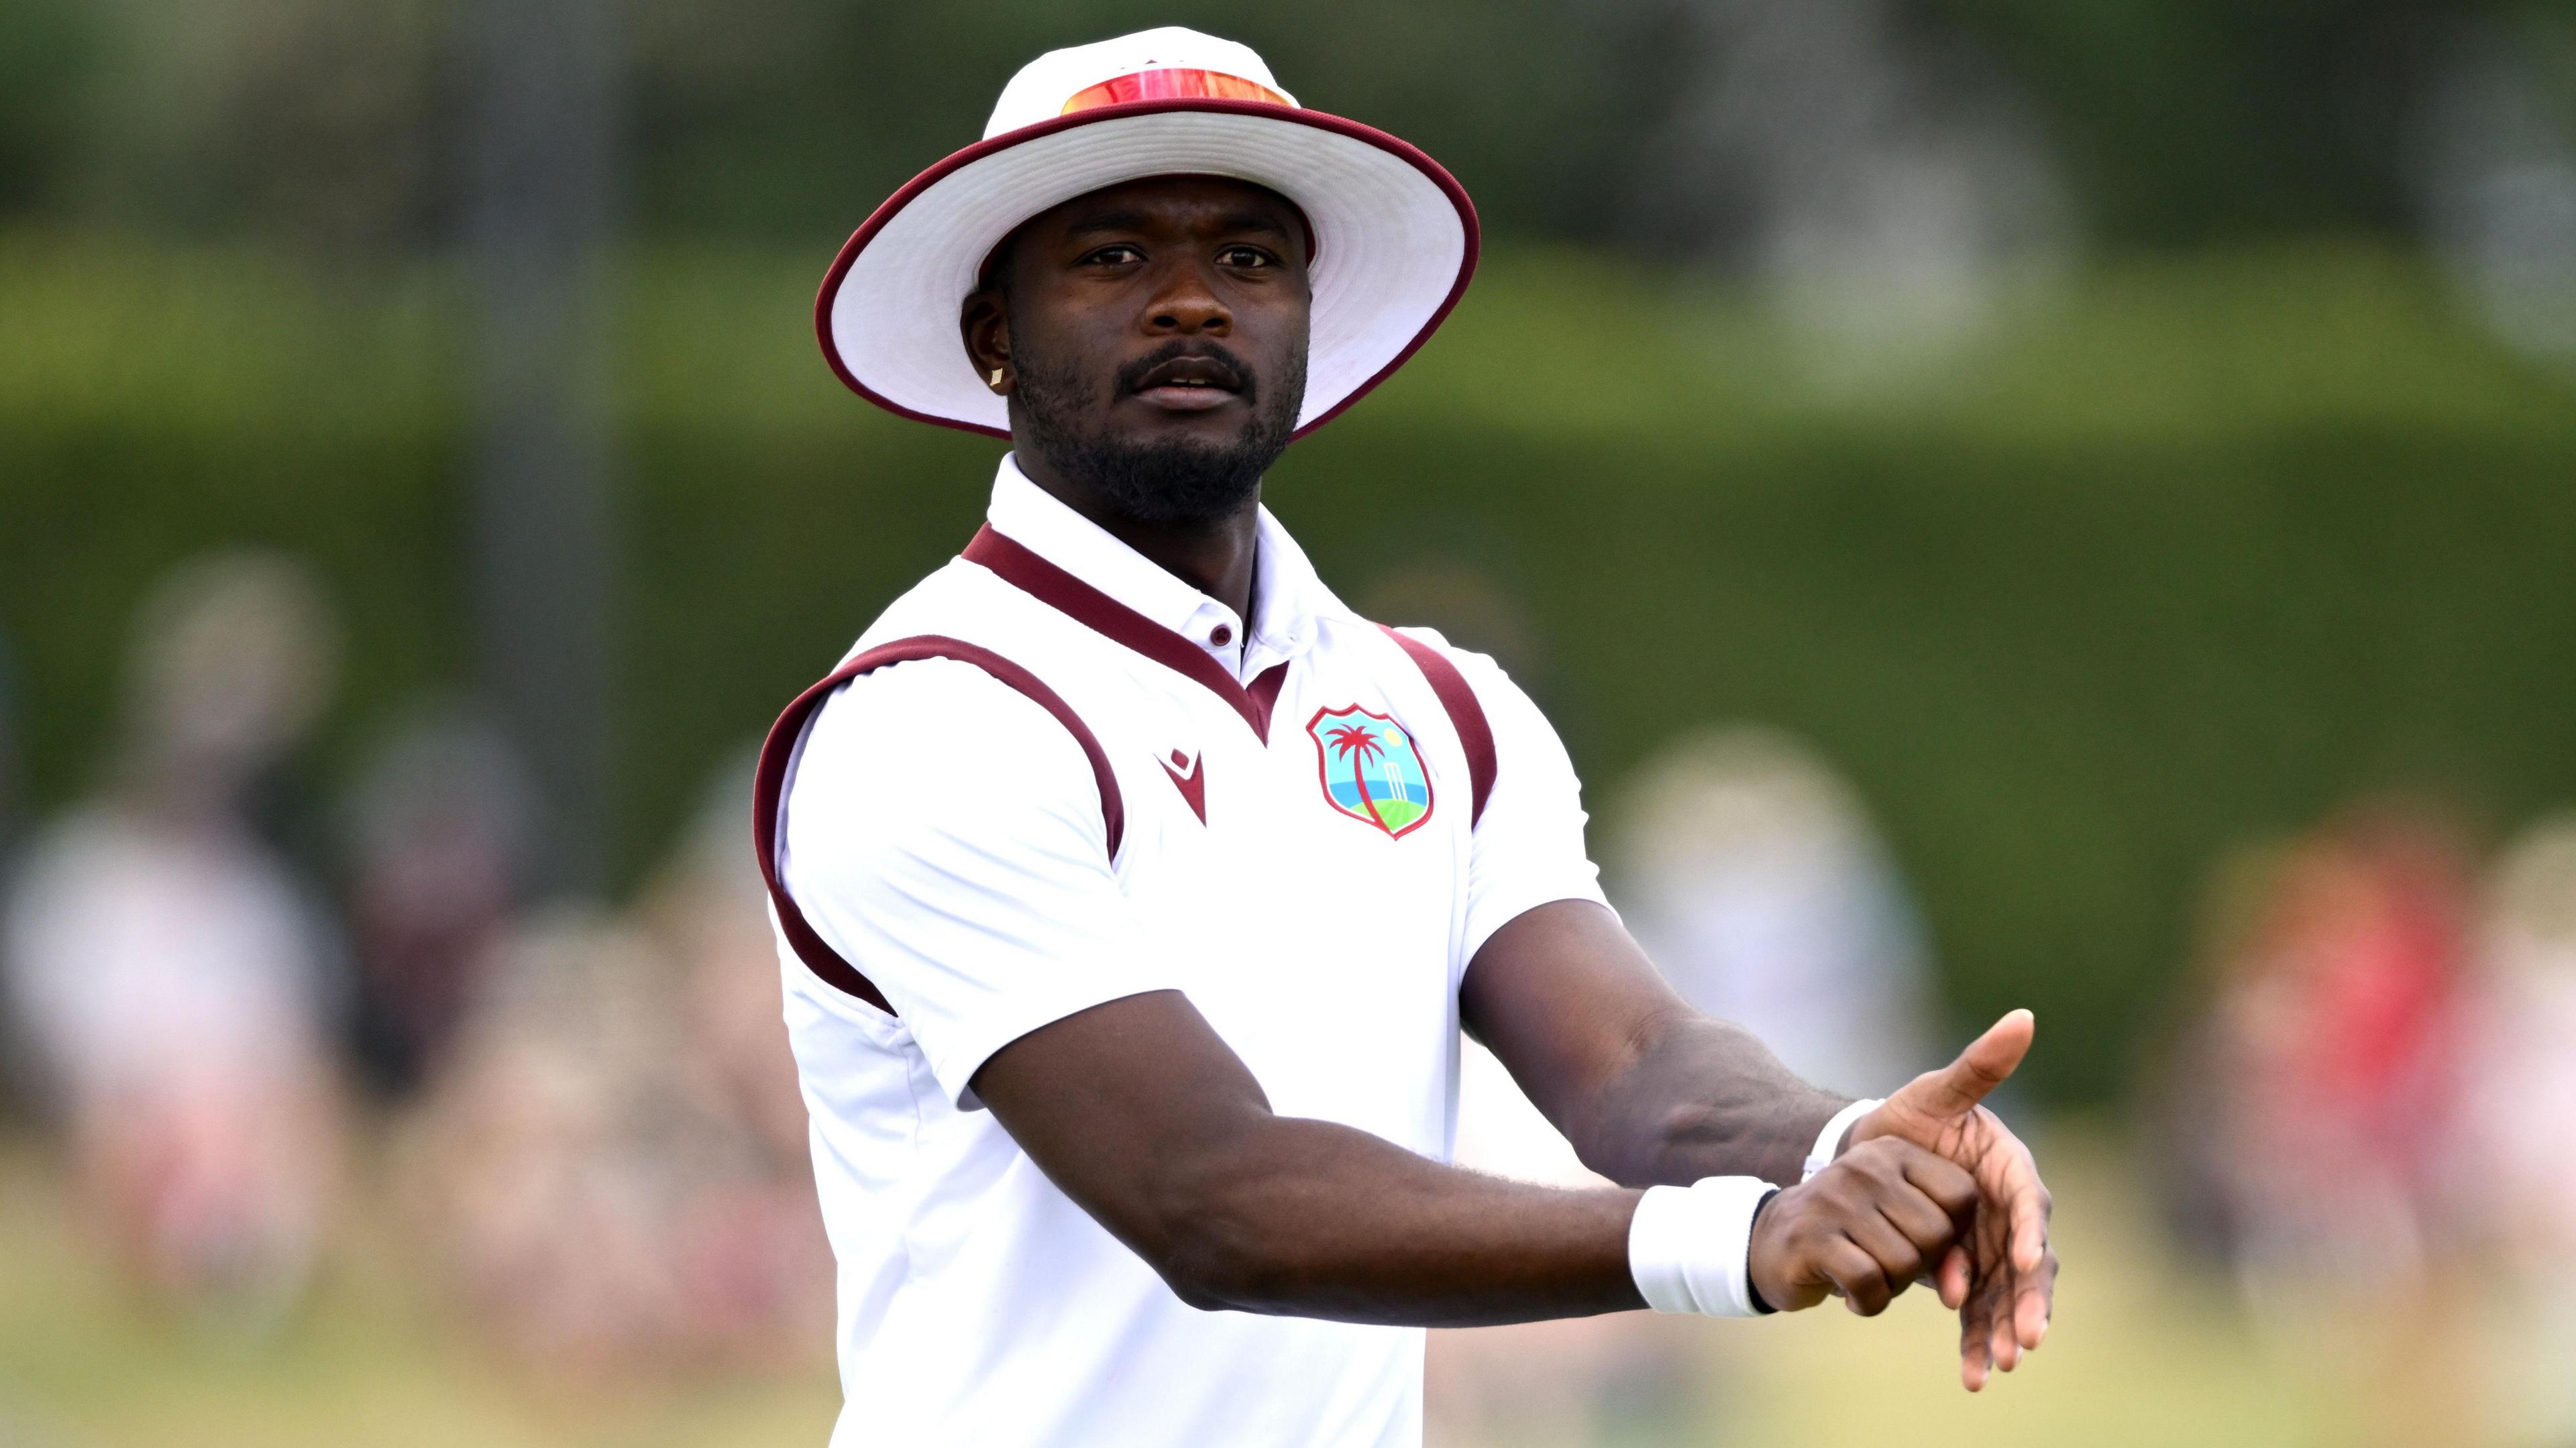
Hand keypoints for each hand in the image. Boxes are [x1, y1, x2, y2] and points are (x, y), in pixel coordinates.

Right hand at [1746, 1138, 1977, 1317]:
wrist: (1773, 1243)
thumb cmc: (1854, 1236)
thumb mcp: (1901, 1228)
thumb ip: (1943, 1250)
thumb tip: (1958, 1293)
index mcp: (1893, 1152)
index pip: (1961, 1193)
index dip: (1955, 1233)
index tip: (1922, 1241)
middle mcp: (1864, 1166)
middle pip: (1936, 1233)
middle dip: (1921, 1266)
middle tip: (1890, 1266)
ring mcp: (1834, 1198)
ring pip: (1904, 1262)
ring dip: (1892, 1287)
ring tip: (1869, 1277)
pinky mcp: (1810, 1236)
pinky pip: (1868, 1281)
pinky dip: (1869, 1302)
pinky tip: (1853, 1295)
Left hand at [1848, 1009, 2056, 1390]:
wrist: (1872, 1157)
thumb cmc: (1909, 1118)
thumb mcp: (1935, 1092)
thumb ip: (1978, 1064)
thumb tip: (2022, 1016)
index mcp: (2010, 1169)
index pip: (2030, 1202)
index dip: (2031, 1231)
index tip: (2026, 1259)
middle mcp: (2011, 1214)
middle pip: (2030, 1263)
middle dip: (2028, 1300)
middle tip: (2026, 1337)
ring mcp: (1993, 1248)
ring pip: (2007, 1295)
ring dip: (2005, 1331)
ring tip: (1998, 1365)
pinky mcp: (1970, 1274)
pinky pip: (1979, 1312)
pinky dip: (1978, 1341)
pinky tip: (1973, 1374)